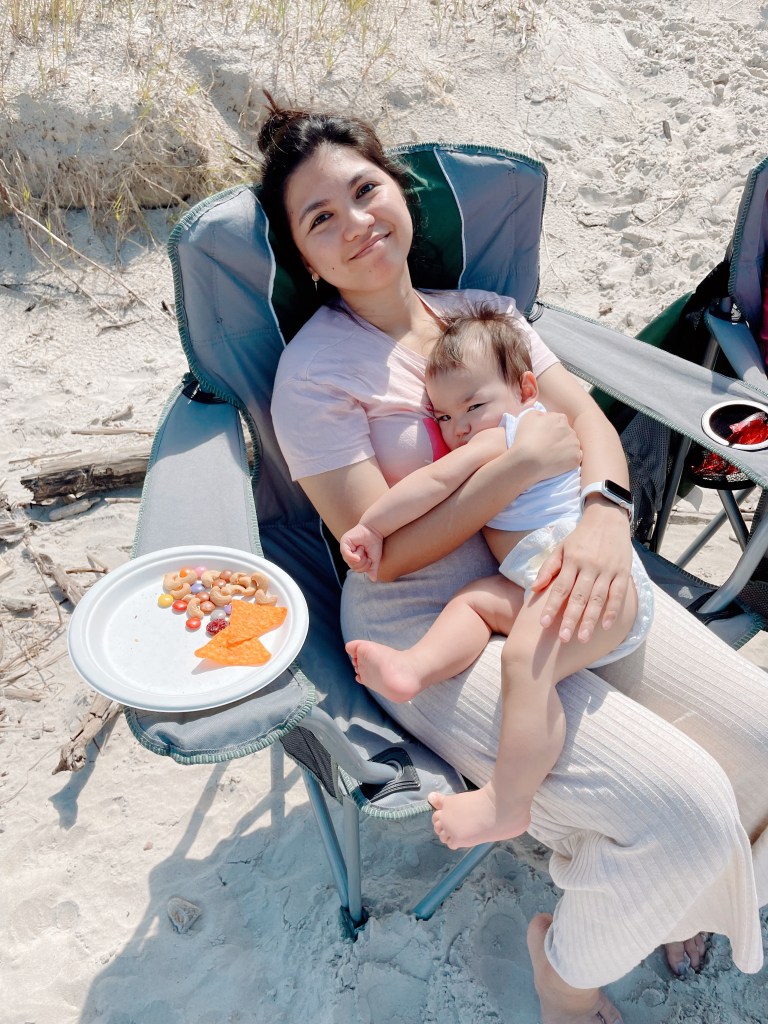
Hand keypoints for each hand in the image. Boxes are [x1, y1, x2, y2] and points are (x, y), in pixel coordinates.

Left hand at [339, 523, 383, 580]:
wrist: (375, 530)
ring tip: (363, 548)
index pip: (357, 569)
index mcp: (354, 558)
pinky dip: (353, 557)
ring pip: (350, 561)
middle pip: (353, 567)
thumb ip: (372, 569)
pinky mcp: (344, 542)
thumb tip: (373, 580)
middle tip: (366, 553)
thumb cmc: (375, 543)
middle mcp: (348, 553)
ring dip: (360, 557)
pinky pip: (346, 554)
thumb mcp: (375, 559)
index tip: (370, 558)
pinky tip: (358, 556)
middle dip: (363, 562)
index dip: (365, 567)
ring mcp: (345, 548)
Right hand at [512, 409, 580, 484]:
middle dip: (559, 437)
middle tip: (546, 445)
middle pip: (566, 432)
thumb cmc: (526, 438)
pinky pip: (576, 458)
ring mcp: (575, 445)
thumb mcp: (527, 417)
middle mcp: (571, 430)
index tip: (542, 435)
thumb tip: (545, 417)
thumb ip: (539, 413)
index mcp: (560, 418)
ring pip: (572, 445)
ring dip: (564, 448)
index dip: (550, 428)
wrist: (528, 461)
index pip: (558, 420)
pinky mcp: (576, 459)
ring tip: (551, 455)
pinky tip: (558, 462)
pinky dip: (569, 459)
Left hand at [530, 499, 632, 641]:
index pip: (559, 587)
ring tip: (582, 638)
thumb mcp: (561, 547)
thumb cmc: (580, 537)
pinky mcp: (622, 571)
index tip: (543, 624)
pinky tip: (605, 626)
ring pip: (598, 598)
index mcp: (572, 560)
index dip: (551, 606)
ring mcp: (607, 569)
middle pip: (578, 596)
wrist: (608, 518)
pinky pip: (618, 594)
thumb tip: (534, 588)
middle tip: (563, 638)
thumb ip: (548, 568)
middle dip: (570, 618)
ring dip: (590, 619)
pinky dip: (612, 610)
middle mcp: (589, 566)